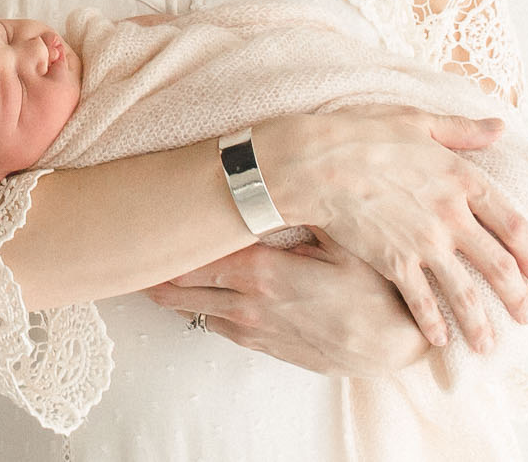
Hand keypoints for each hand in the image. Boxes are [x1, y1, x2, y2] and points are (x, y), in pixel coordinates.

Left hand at [146, 233, 431, 374]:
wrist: (401, 347)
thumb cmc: (376, 287)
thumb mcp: (342, 239)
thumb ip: (301, 213)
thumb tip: (273, 177)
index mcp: (262, 272)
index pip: (192, 257)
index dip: (164, 242)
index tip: (142, 225)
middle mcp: (249, 305)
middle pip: (180, 289)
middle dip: (153, 270)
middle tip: (126, 250)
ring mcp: (256, 332)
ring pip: (195, 311)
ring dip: (173, 293)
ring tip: (148, 271)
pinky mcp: (268, 350)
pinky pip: (220, 328)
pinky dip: (202, 310)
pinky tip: (195, 295)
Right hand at [257, 106, 527, 350]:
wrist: (312, 163)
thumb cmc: (361, 134)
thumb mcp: (417, 121)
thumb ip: (462, 130)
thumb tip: (500, 127)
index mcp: (463, 181)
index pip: (516, 225)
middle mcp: (451, 217)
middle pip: (499, 266)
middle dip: (519, 296)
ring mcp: (423, 243)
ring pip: (464, 293)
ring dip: (480, 323)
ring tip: (488, 346)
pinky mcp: (393, 261)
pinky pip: (420, 301)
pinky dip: (431, 323)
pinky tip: (437, 340)